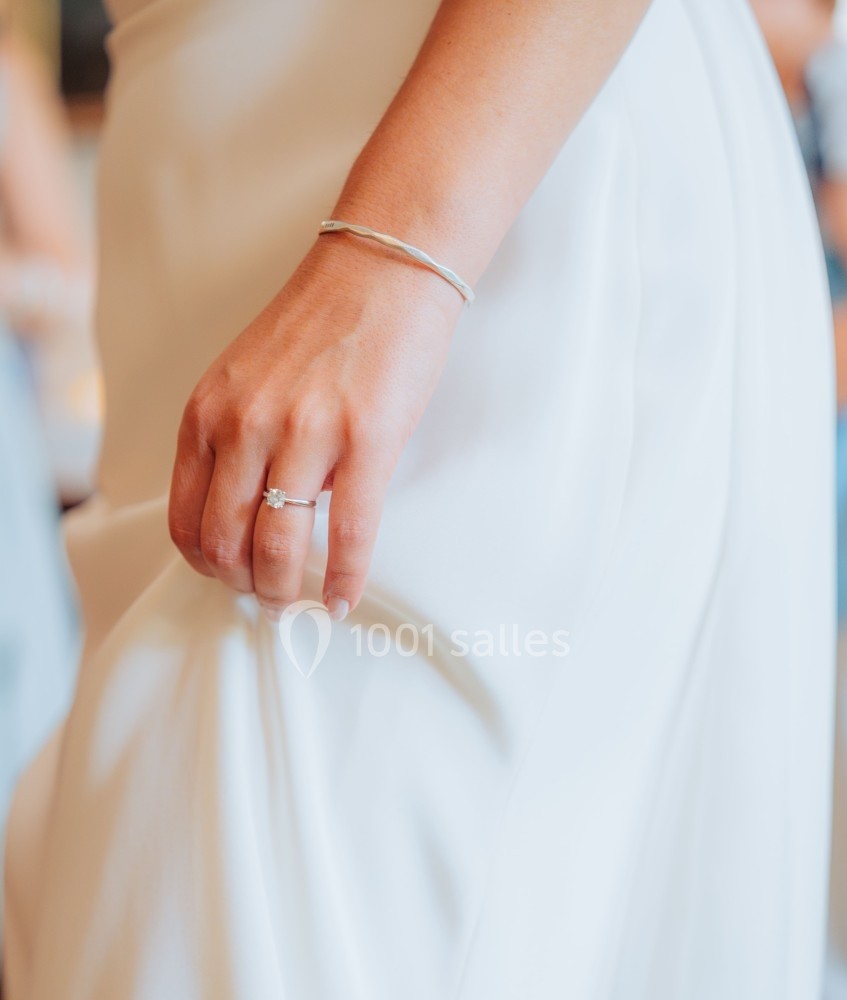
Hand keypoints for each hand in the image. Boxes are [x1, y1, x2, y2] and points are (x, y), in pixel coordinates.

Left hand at [168, 231, 462, 618]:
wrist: (383, 267)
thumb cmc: (320, 324)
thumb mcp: (246, 378)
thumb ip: (235, 440)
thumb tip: (251, 513)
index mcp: (208, 413)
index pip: (185, 519)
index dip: (206, 564)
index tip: (230, 577)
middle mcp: (244, 427)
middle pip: (225, 544)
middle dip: (244, 587)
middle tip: (269, 599)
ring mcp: (303, 435)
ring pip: (276, 548)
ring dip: (284, 593)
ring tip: (300, 606)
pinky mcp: (364, 441)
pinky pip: (346, 535)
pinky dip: (342, 581)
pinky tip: (342, 599)